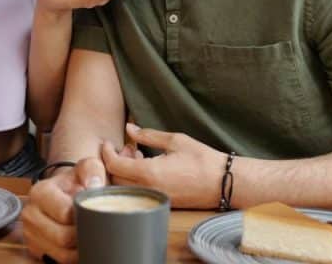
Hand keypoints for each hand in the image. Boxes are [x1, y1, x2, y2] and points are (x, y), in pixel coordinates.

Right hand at [21, 157, 106, 263]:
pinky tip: (78, 245)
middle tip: (94, 227)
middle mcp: (30, 213)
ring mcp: (30, 233)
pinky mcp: (35, 249)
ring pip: (61, 254)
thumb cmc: (77, 182)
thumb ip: (92, 170)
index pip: (65, 213)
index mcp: (40, 192)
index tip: (92, 210)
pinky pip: (58, 261)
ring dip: (79, 249)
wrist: (65, 191)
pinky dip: (71, 257)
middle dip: (83, 235)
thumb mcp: (87, 168)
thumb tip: (93, 185)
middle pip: (63, 238)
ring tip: (88, 236)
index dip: (84, 215)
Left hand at [101, 123, 227, 209]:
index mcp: (149, 173)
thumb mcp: (175, 141)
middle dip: (115, 162)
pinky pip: (139, 194)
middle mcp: (149, 190)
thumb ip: (148, 135)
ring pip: (126, 189)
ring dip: (125, 172)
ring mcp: (156, 199)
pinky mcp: (163, 203)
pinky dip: (135, 181)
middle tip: (128, 148)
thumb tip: (129, 128)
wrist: (225, 183)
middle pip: (115, 180)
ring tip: (139, 156)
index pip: (114, 166)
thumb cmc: (202, 159)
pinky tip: (148, 167)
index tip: (108, 143)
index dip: (106, 153)